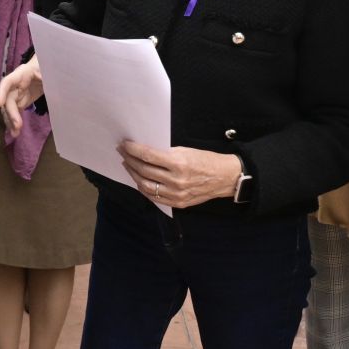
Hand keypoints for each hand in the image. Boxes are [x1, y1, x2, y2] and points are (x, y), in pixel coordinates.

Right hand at [0, 57, 43, 138]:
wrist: (48, 68)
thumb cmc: (48, 66)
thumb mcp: (49, 71)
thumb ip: (48, 80)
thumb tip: (52, 92)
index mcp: (22, 73)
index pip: (7, 81)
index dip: (1, 92)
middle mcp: (15, 84)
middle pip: (8, 99)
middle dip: (11, 113)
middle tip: (18, 126)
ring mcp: (17, 93)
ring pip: (9, 108)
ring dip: (10, 121)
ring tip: (15, 134)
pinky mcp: (20, 100)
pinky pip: (15, 112)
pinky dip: (14, 121)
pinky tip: (15, 132)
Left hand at [118, 142, 241, 208]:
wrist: (225, 178)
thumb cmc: (206, 160)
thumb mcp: (186, 151)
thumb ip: (166, 153)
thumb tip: (145, 151)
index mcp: (179, 164)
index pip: (148, 156)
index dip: (133, 149)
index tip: (125, 144)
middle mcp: (176, 181)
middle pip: (144, 170)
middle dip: (130, 160)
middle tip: (123, 152)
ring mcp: (176, 194)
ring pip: (145, 186)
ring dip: (133, 174)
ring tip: (128, 165)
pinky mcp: (177, 203)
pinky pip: (154, 197)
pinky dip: (143, 188)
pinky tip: (139, 179)